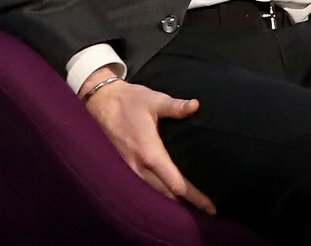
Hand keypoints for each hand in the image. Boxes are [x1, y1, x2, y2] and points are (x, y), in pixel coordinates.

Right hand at [80, 67, 215, 213]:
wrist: (100, 103)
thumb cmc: (129, 101)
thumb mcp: (154, 101)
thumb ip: (175, 107)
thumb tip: (195, 105)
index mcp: (149, 154)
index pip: (175, 183)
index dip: (194, 196)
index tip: (210, 206)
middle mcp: (138, 167)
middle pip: (166, 195)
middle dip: (187, 204)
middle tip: (207, 210)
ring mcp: (128, 170)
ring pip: (153, 194)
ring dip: (172, 201)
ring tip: (192, 205)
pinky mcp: (123, 168)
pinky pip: (143, 188)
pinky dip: (158, 194)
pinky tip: (168, 194)